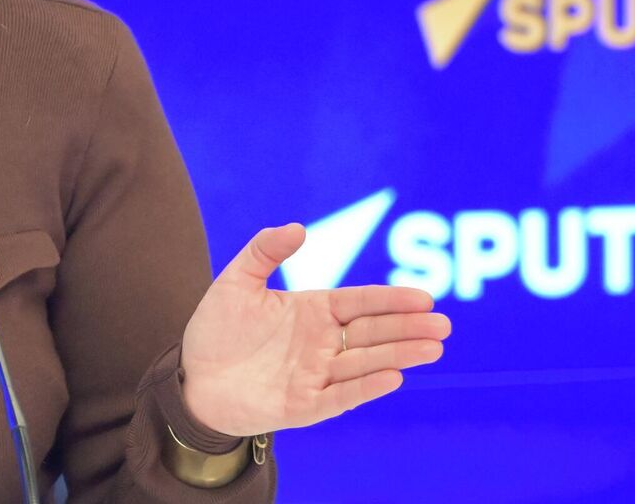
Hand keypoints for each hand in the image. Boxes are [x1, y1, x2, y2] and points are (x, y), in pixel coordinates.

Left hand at [178, 222, 451, 437]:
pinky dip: (366, 387)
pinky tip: (393, 376)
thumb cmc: (216, 330)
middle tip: (444, 324)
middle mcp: (321, 343)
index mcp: (312, 311)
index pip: (360, 303)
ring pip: (365, 363)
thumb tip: (298, 228)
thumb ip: (264, 251)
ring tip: (433, 347)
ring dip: (399, 355)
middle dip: (407, 329)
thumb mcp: (236, 282)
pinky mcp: (304, 406)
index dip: (390, 300)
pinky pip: (341, 396)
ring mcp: (315, 375)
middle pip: (372, 333)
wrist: (191, 379)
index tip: (424, 297)